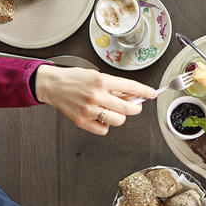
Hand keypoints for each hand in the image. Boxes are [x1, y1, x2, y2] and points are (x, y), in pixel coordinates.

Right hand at [34, 66, 155, 135]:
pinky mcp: (83, 121)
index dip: (145, 92)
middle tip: (135, 106)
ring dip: (120, 116)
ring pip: (118, 121)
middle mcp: (96, 96)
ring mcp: (89, 110)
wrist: (53, 85)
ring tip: (113, 110)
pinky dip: (105, 125)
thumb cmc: (74, 79)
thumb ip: (114, 86)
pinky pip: (104, 130)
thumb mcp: (96, 75)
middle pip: (128, 109)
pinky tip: (101, 117)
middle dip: (136, 108)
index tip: (152, 94)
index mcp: (101, 81)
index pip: (131, 87)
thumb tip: (131, 96)